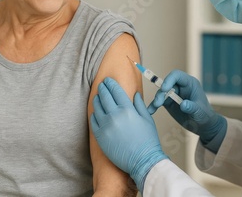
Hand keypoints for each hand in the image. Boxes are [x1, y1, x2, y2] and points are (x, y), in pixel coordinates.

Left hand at [90, 77, 167, 191]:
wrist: (142, 161)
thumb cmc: (147, 141)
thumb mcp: (147, 119)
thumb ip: (139, 105)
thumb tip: (134, 94)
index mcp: (128, 110)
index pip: (116, 91)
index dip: (111, 84)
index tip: (108, 80)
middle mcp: (115, 116)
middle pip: (105, 96)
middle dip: (103, 88)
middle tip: (102, 85)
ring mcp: (106, 126)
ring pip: (97, 107)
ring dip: (97, 99)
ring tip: (98, 96)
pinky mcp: (100, 136)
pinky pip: (94, 121)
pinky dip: (94, 114)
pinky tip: (96, 112)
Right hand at [147, 70, 226, 152]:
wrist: (203, 125)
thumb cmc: (205, 116)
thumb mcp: (200, 112)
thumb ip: (192, 107)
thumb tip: (183, 105)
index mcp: (189, 83)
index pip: (176, 75)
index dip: (169, 80)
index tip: (164, 89)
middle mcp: (180, 86)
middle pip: (166, 84)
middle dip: (161, 93)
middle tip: (158, 103)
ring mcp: (174, 94)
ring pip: (161, 93)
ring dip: (157, 99)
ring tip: (154, 108)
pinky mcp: (169, 102)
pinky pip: (159, 102)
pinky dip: (154, 106)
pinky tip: (150, 111)